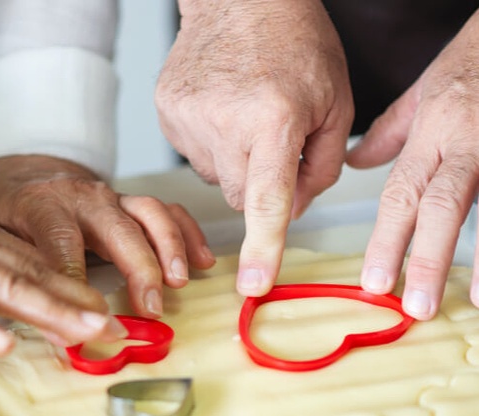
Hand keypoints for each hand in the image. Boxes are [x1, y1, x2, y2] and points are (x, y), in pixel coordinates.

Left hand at [0, 155, 215, 316]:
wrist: (31, 177)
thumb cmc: (14, 215)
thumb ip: (19, 275)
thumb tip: (47, 326)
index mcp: (44, 206)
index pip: (61, 240)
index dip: (77, 276)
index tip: (91, 314)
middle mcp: (85, 199)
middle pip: (118, 229)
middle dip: (139, 268)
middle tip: (151, 306)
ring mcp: (115, 198)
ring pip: (150, 214)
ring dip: (170, 248)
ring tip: (180, 282)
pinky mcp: (134, 203)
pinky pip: (169, 211)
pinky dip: (189, 234)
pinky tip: (202, 260)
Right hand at [156, 0, 353, 295]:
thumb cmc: (295, 42)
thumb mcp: (335, 101)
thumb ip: (321, 169)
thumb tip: (291, 213)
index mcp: (274, 116)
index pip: (267, 199)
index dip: (264, 246)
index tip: (253, 285)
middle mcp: (224, 120)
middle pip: (242, 198)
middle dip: (262, 184)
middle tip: (272, 141)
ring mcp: (187, 118)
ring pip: (218, 179)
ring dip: (236, 162)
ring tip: (246, 115)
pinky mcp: (167, 115)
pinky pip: (196, 157)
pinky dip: (213, 146)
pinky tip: (222, 112)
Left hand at [347, 11, 478, 319]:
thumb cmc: (475, 61)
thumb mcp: (426, 91)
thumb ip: (391, 132)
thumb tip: (356, 160)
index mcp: (434, 133)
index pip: (400, 195)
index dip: (386, 242)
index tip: (374, 283)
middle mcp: (467, 143)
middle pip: (442, 206)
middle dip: (427, 258)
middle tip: (414, 305)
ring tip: (474, 300)